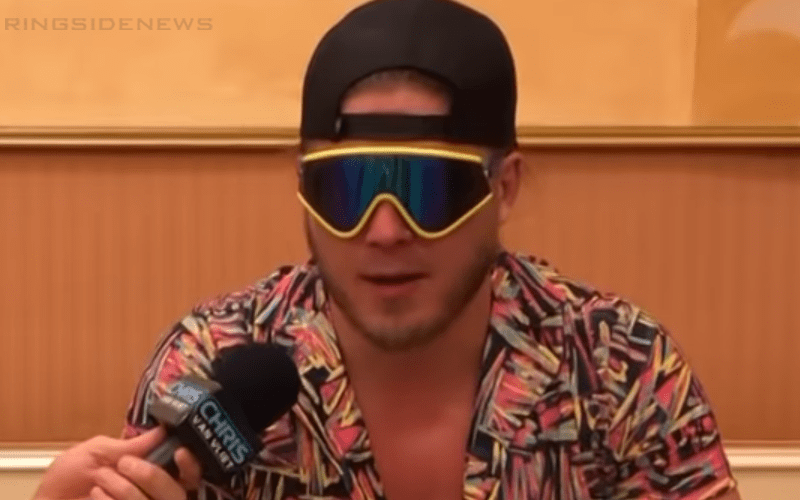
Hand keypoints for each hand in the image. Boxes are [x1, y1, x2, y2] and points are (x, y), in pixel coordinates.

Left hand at [33, 426, 201, 499]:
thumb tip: (164, 428)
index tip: (179, 452)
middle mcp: (151, 495)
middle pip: (177, 491)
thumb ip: (132, 444)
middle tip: (126, 465)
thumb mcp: (98, 452)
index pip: (187, 471)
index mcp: (150, 472)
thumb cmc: (67, 481)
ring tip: (99, 481)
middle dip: (152, 475)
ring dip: (124, 489)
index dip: (190, 463)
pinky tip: (96, 497)